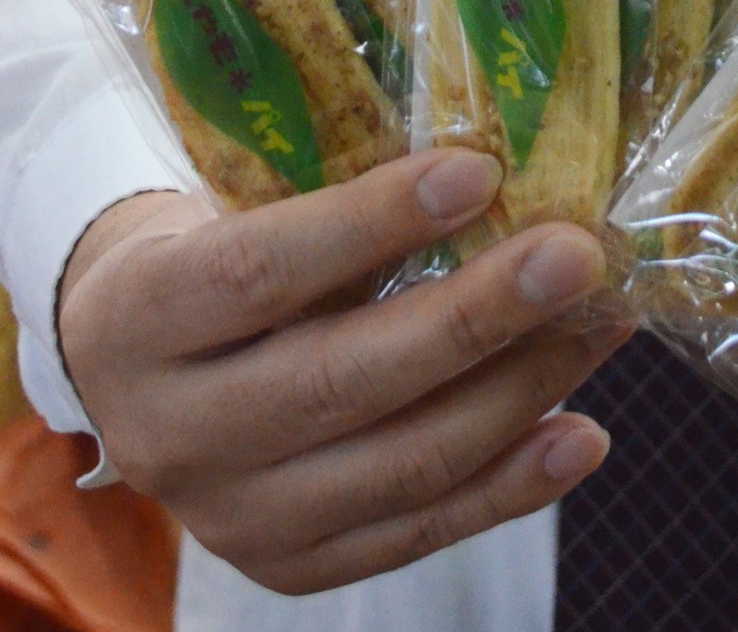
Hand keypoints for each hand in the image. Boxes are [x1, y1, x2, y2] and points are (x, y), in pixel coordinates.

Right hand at [58, 150, 626, 594]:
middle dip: (477, 315)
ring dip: (521, 390)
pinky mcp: (294, 568)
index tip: (479, 170)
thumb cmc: (213, 253)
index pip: (259, 271)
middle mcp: (172, 434)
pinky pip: (421, 530)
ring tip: (602, 323)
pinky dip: (513, 485)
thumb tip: (496, 168)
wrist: (136, 371)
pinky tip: (582, 433)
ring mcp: (233, 518)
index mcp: (139, 319)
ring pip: (400, 463)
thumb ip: (338, 197)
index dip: (372, 222)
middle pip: (341, 380)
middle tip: (575, 255)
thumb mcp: (236, 208)